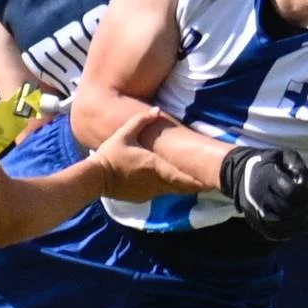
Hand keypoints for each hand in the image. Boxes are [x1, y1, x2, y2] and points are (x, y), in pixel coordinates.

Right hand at [93, 108, 211, 200]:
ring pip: (172, 191)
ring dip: (183, 187)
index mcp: (156, 166)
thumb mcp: (124, 133)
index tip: (211, 179)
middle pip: (182, 187)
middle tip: (210, 181)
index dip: (198, 179)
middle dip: (195, 184)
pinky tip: (171, 184)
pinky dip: (168, 189)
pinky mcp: (143, 198)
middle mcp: (157, 183)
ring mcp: (150, 193)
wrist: (96, 178)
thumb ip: (141, 120)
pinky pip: (160, 193)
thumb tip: (156, 110)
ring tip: (196, 183)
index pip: (183, 177)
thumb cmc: (111, 155)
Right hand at [218, 146, 307, 240]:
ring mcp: (254, 211)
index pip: (291, 192)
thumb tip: (306, 182)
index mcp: (265, 177)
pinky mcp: (254, 221)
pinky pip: (274, 233)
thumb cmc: (269, 163)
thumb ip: (297, 163)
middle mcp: (257, 196)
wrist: (240, 173)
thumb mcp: (283, 154)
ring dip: (300, 224)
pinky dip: (292, 234)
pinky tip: (305, 228)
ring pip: (280, 225)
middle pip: (286, 210)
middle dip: (305, 209)